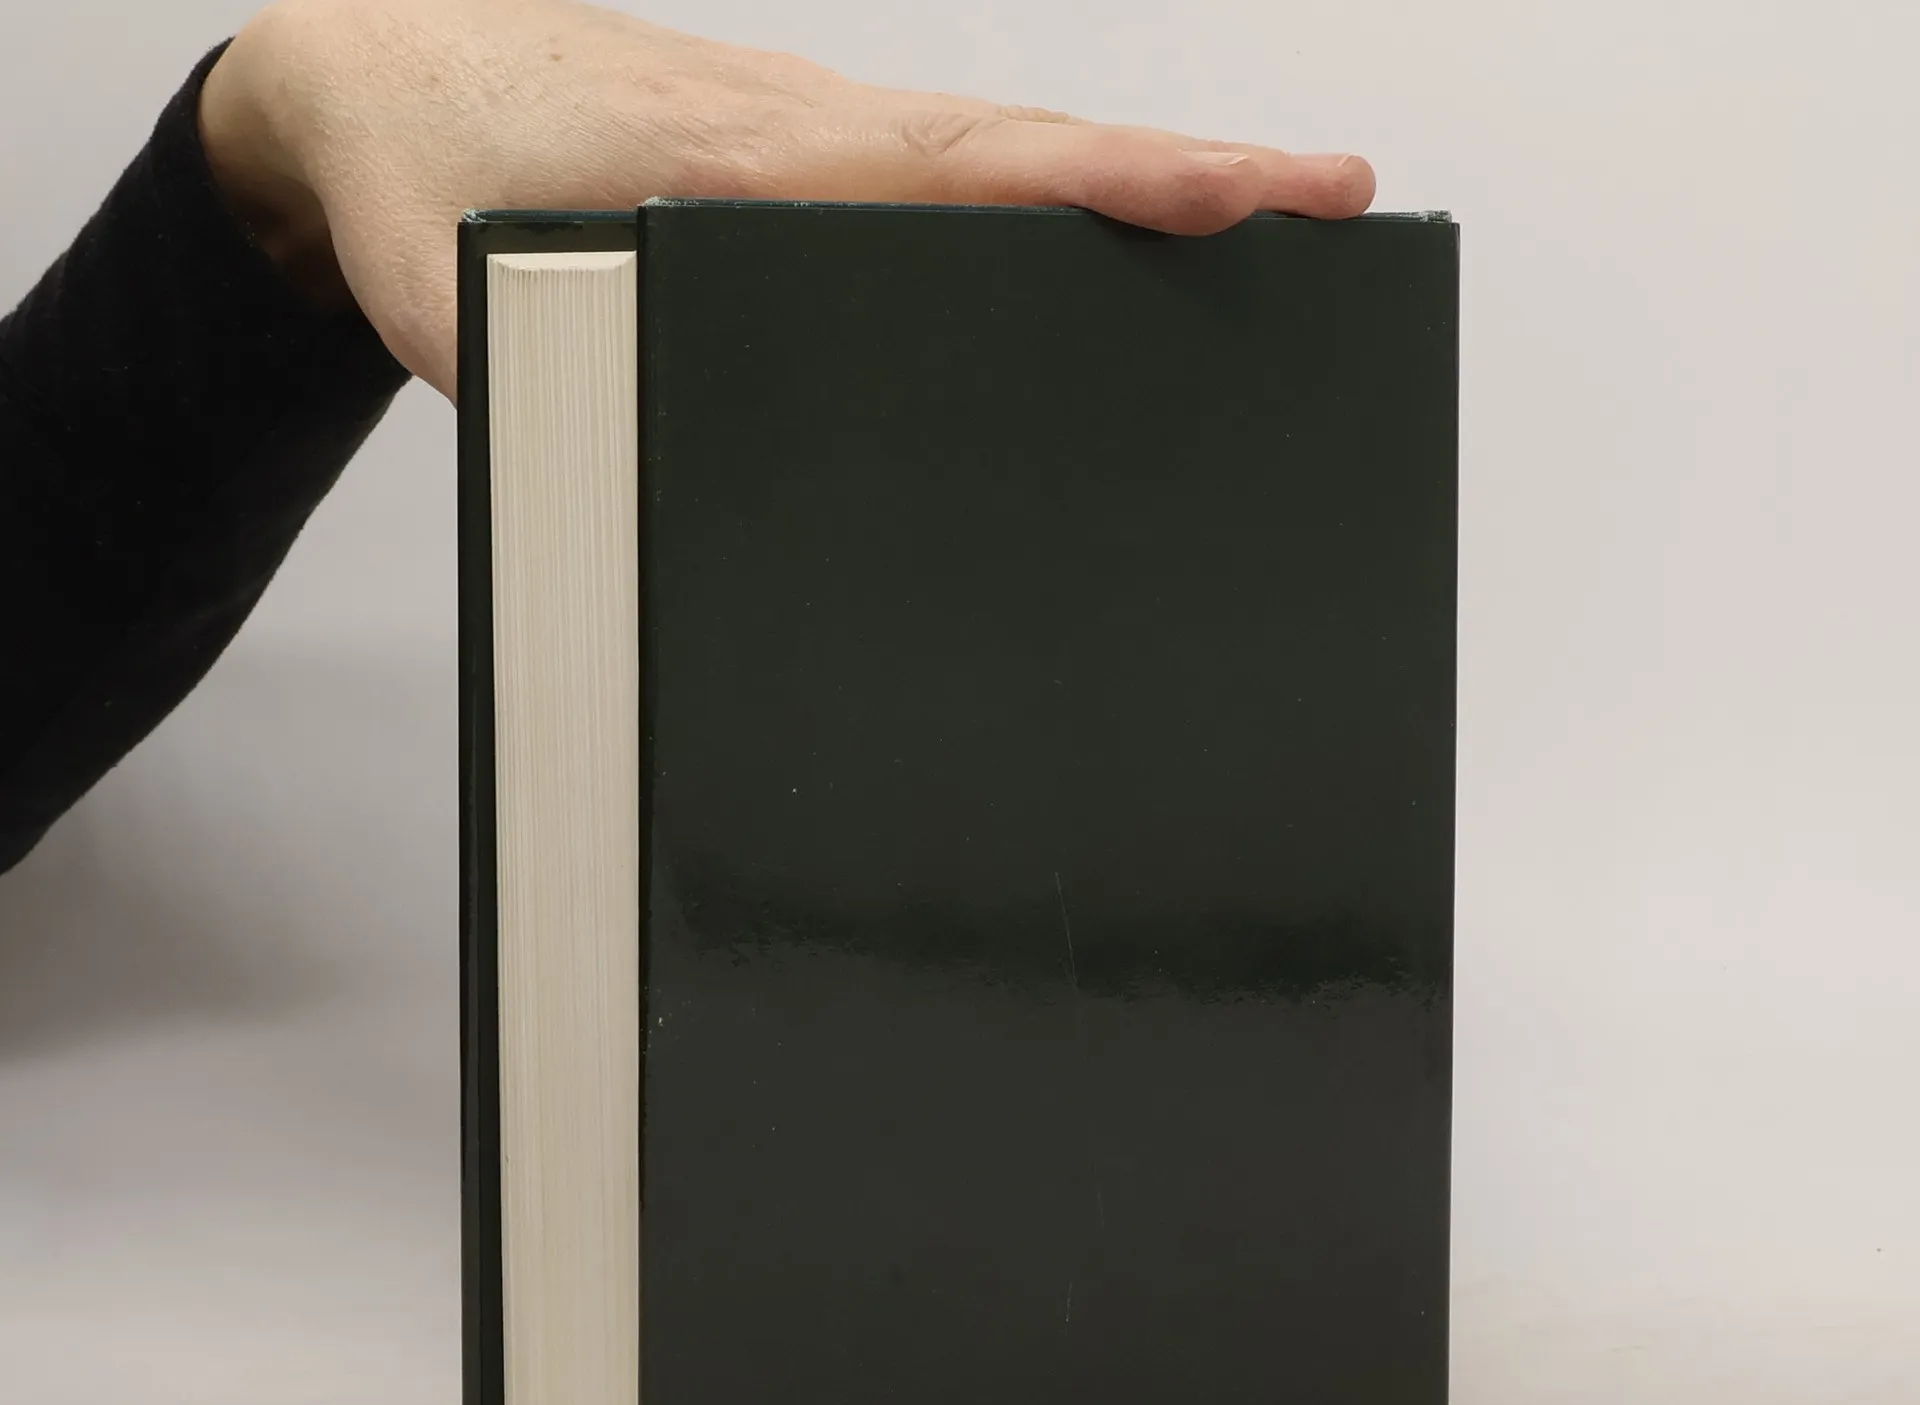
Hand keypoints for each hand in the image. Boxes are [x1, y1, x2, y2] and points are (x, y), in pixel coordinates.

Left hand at [200, 0, 1374, 398]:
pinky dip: (1048, 198)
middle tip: (1344, 199)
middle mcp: (808, 141)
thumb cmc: (425, 187)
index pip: (967, 172)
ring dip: (1138, 187)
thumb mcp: (485, 311)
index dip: (1108, 188)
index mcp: (749, 164)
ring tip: (1276, 227)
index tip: (1236, 203)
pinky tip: (1102, 241)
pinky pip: (946, 180)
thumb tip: (690, 482)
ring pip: (1003, 160)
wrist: (374, 83)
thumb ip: (588, 389)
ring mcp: (815, 147)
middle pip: (1031, 153)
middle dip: (1194, 176)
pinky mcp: (802, 170)